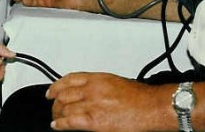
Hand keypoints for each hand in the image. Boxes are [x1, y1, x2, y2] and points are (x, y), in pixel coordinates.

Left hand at [47, 72, 166, 130]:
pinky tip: (57, 126)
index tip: (52, 90)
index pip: (70, 79)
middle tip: (53, 107)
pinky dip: (61, 124)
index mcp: (98, 78)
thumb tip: (89, 92)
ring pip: (64, 108)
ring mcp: (92, 104)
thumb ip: (100, 86)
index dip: (57, 85)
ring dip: (57, 114)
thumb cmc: (140, 97)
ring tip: (56, 119)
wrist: (151, 107)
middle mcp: (93, 89)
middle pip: (64, 93)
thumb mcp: (116, 83)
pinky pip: (70, 121)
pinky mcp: (94, 121)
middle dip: (55, 102)